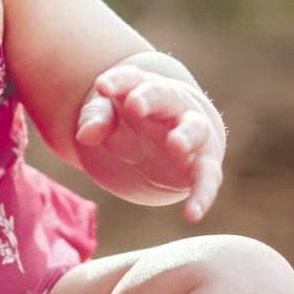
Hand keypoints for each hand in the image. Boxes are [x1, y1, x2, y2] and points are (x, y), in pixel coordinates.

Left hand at [75, 63, 224, 221]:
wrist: (163, 134)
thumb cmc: (128, 120)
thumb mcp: (105, 116)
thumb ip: (95, 119)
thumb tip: (85, 134)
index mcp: (141, 88)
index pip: (129, 78)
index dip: (116, 81)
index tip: (101, 86)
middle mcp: (170, 106)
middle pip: (164, 95)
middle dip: (150, 98)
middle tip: (135, 104)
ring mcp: (190, 133)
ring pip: (195, 128)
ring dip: (186, 135)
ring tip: (175, 144)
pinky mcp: (201, 163)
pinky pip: (207, 178)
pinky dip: (203, 195)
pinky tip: (191, 214)